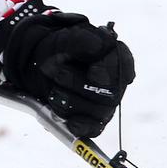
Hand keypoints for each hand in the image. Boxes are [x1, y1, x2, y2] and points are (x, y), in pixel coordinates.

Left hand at [0, 0, 135, 137]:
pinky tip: (70, 122)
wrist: (43, 64)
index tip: (92, 71)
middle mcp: (116, 83)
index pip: (123, 66)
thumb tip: (98, 46)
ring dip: (70, 101)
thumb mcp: (68, 38)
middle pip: (110, 92)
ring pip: (99, 112)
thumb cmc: (62, 49)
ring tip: (53, 89)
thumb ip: (82, 40)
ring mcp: (106, 104)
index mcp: (117, 57)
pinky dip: (81, 126)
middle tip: (58, 74)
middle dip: (79, 84)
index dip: (109, 71)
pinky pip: (94, 129)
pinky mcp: (93, 120)